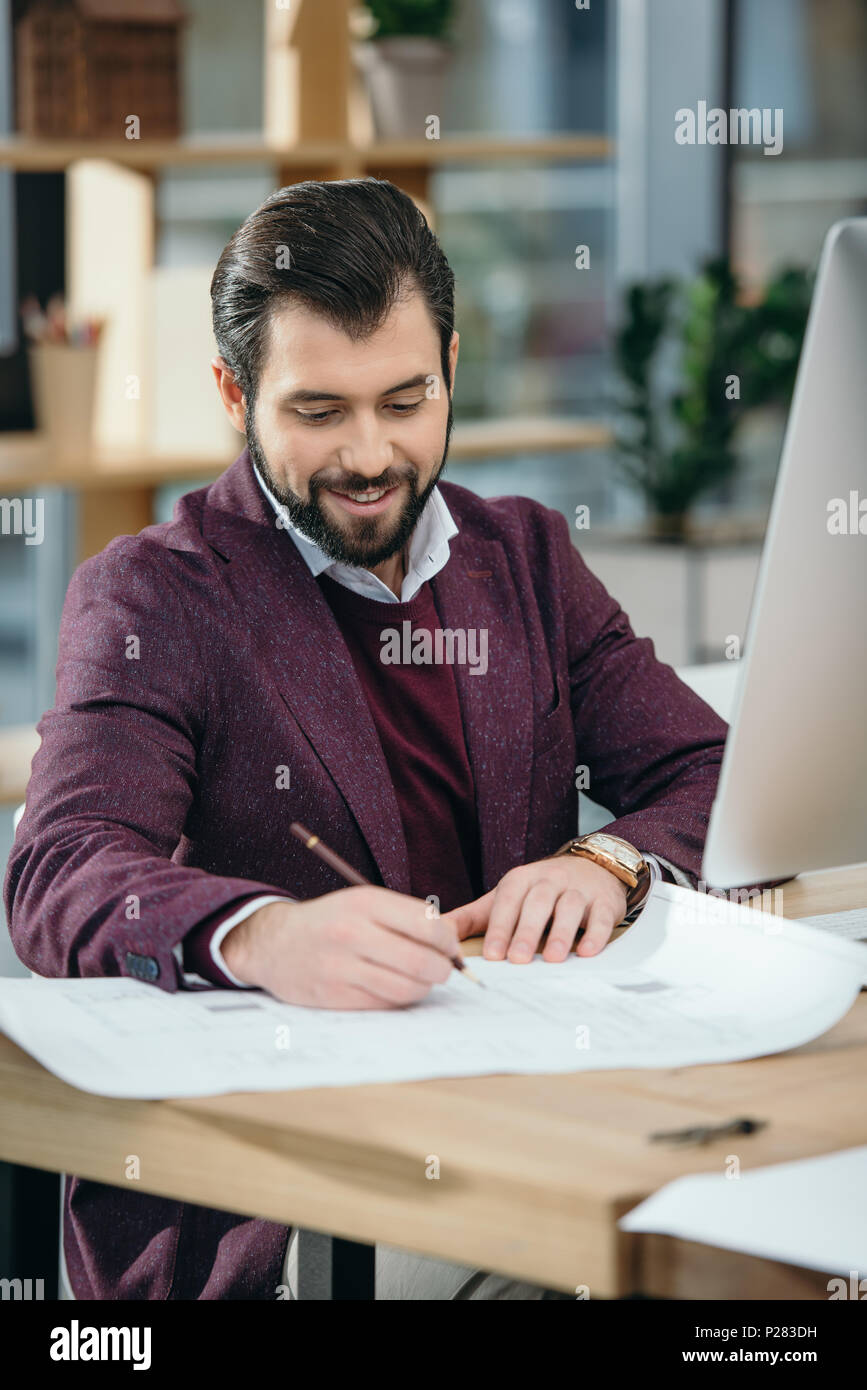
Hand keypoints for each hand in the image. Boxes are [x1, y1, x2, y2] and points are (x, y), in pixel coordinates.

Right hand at [220, 886, 459, 1008]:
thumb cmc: (329, 921)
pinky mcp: (335, 996)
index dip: (449, 940)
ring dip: (425, 987)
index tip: (450, 946)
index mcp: (365, 903)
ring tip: (421, 979)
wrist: (272, 943)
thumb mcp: (362, 902)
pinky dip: (400, 998)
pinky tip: (397, 988)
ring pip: (408, 987)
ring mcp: (342, 967)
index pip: (428, 924)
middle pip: (422, 960)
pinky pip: (386, 1003)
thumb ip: (404, 916)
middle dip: (444, 969)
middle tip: (443, 969)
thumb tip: (451, 940)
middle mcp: (353, 933)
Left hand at [441, 856, 628, 962]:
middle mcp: (550, 880)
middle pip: (538, 903)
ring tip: (553, 958)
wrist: (591, 868)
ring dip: (560, 933)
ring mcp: (579, 889)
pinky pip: (601, 916)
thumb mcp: (503, 898)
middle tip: (519, 959)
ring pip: (569, 907)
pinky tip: (587, 951)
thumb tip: (434, 932)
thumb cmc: (539, 892)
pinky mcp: (604, 901)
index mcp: (521, 880)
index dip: (500, 927)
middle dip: (527, 931)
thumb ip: (470, 917)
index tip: (493, 956)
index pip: (507, 900)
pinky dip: (596, 933)